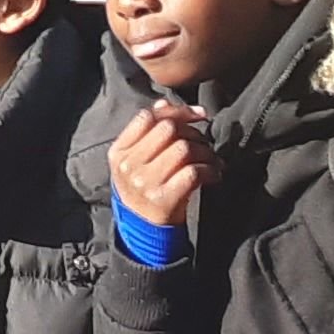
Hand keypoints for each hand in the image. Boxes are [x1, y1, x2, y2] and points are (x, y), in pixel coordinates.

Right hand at [108, 103, 212, 231]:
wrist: (142, 230)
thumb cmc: (142, 189)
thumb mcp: (135, 160)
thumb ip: (147, 132)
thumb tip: (164, 103)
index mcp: (119, 152)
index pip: (147, 117)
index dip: (177, 111)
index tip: (199, 115)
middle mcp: (129, 165)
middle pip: (168, 130)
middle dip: (194, 133)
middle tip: (204, 144)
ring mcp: (145, 183)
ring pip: (184, 149)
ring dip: (205, 152)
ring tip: (211, 160)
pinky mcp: (164, 198)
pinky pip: (194, 172)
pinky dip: (210, 170)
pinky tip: (214, 175)